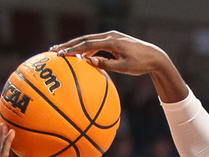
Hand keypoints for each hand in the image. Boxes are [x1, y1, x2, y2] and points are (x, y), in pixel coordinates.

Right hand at [51, 31, 170, 75]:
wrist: (155, 56)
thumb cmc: (141, 64)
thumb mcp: (124, 67)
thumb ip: (106, 64)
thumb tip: (89, 62)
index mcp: (112, 42)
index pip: (87, 45)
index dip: (72, 49)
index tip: (60, 54)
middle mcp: (110, 36)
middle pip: (85, 39)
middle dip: (68, 44)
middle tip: (53, 50)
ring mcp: (112, 37)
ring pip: (89, 40)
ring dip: (76, 46)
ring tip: (62, 52)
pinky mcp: (114, 40)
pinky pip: (96, 43)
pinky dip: (86, 49)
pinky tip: (80, 57)